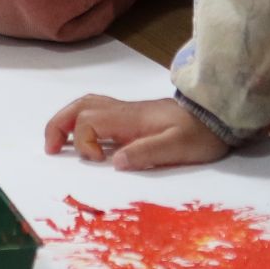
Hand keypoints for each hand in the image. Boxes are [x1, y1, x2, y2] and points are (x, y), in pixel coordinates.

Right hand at [43, 96, 230, 170]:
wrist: (219, 116)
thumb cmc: (201, 133)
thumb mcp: (178, 147)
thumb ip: (148, 153)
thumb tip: (116, 162)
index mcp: (130, 119)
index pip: (89, 122)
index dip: (85, 143)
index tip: (100, 162)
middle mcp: (124, 111)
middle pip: (79, 107)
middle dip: (59, 125)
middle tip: (50, 149)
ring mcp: (128, 112)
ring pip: (87, 105)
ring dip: (67, 121)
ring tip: (59, 143)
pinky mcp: (134, 117)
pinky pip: (98, 111)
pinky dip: (82, 121)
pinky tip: (86, 139)